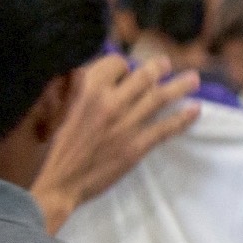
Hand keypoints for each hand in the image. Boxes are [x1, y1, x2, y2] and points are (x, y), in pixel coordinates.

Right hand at [32, 55, 200, 233]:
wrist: (55, 179)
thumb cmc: (47, 142)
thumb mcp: (51, 102)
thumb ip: (71, 85)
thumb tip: (85, 72)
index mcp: (85, 86)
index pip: (115, 63)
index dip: (122, 65)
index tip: (127, 69)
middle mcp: (109, 101)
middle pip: (142, 77)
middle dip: (158, 68)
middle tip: (167, 63)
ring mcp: (125, 124)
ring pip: (159, 98)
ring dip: (180, 86)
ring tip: (194, 78)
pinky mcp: (136, 146)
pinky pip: (166, 128)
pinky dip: (184, 118)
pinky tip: (195, 109)